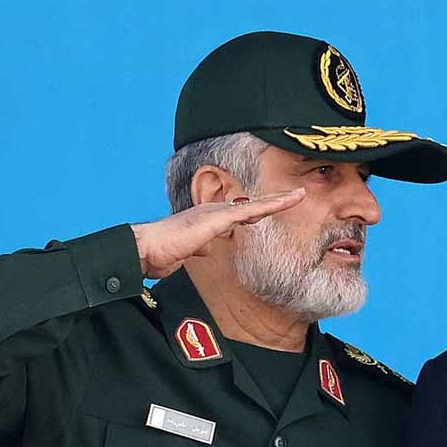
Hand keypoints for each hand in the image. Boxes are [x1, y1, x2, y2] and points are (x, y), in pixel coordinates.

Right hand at [130, 188, 305, 277]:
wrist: (147, 248)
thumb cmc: (163, 252)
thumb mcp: (189, 251)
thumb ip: (201, 247)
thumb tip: (206, 249)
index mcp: (210, 218)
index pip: (242, 212)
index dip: (261, 209)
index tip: (277, 206)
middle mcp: (215, 211)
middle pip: (253, 204)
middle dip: (275, 199)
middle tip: (298, 194)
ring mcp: (217, 213)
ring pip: (255, 205)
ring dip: (278, 200)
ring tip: (299, 195)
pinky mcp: (217, 219)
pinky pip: (249, 211)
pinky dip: (268, 206)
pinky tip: (284, 203)